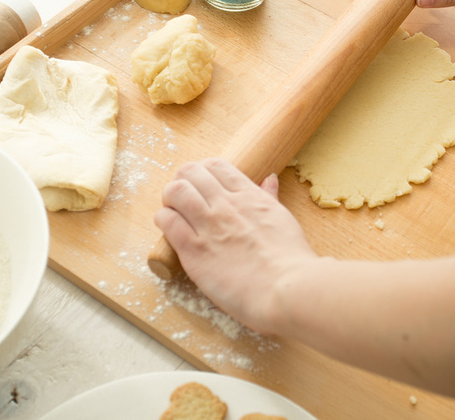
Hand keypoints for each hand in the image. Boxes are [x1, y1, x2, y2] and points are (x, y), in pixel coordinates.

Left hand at [154, 158, 316, 332]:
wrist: (285, 289)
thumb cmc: (291, 260)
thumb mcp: (283, 218)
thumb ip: (270, 198)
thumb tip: (269, 179)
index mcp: (249, 195)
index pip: (215, 165)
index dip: (203, 171)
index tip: (202, 185)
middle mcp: (226, 204)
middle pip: (190, 172)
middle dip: (182, 181)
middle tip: (184, 198)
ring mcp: (208, 226)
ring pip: (175, 192)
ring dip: (170, 198)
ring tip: (174, 211)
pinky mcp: (193, 250)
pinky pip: (167, 221)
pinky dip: (163, 219)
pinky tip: (169, 229)